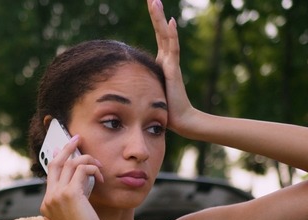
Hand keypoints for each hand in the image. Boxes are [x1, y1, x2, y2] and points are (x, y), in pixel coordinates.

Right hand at [41, 135, 105, 219]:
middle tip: (77, 138)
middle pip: (55, 163)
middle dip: (67, 148)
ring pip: (70, 164)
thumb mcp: (76, 213)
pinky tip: (101, 177)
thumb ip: (74, 198)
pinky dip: (93, 169)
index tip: (68, 149)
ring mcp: (57, 195)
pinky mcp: (70, 194)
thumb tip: (82, 179)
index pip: (52, 175)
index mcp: (47, 204)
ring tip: (98, 166)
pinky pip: (82, 169)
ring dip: (87, 161)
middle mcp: (48, 198)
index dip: (60, 159)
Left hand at [147, 0, 196, 135]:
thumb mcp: (149, 92)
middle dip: (156, 14)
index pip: (158, 37)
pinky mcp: (173, 68)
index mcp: (161, 62)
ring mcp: (171, 62)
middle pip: (161, 31)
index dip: (155, 21)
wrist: (180, 119)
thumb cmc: (164, 110)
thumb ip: (142, 85)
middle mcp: (167, 59)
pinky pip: (172, 48)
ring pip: (165, 35)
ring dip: (159, 18)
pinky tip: (169, 22)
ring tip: (155, 2)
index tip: (152, 6)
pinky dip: (171, 34)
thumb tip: (127, 90)